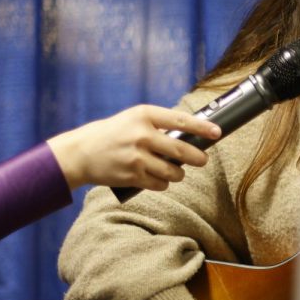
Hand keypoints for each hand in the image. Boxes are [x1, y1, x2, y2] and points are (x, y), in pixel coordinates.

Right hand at [46, 104, 220, 190]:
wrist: (81, 152)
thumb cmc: (113, 133)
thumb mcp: (134, 119)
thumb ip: (159, 125)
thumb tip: (192, 134)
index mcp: (144, 115)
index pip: (181, 120)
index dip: (202, 128)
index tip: (217, 132)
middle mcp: (142, 134)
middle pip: (182, 150)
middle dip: (198, 158)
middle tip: (203, 160)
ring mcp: (137, 157)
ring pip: (173, 172)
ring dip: (178, 174)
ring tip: (174, 170)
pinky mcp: (132, 176)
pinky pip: (160, 184)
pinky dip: (163, 183)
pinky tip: (158, 178)